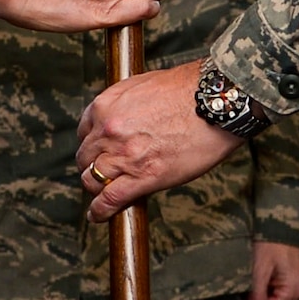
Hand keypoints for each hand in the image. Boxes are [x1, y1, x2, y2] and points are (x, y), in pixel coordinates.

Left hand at [75, 60, 241, 221]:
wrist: (214, 101)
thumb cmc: (187, 89)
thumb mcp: (144, 85)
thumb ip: (126, 103)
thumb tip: (125, 117)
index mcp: (107, 105)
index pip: (84, 131)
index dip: (92, 144)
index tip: (98, 151)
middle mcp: (109, 130)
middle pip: (86, 157)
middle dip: (92, 165)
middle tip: (102, 172)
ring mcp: (124, 155)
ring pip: (93, 179)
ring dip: (96, 187)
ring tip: (101, 194)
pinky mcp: (143, 177)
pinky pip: (110, 199)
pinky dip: (100, 210)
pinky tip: (98, 214)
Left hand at [247, 241, 298, 299]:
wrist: (283, 222)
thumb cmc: (270, 242)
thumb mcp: (259, 269)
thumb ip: (257, 298)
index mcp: (295, 292)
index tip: (244, 293)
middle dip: (261, 299)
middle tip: (254, 278)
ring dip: (267, 293)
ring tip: (263, 274)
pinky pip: (285, 295)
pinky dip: (275, 288)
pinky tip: (271, 274)